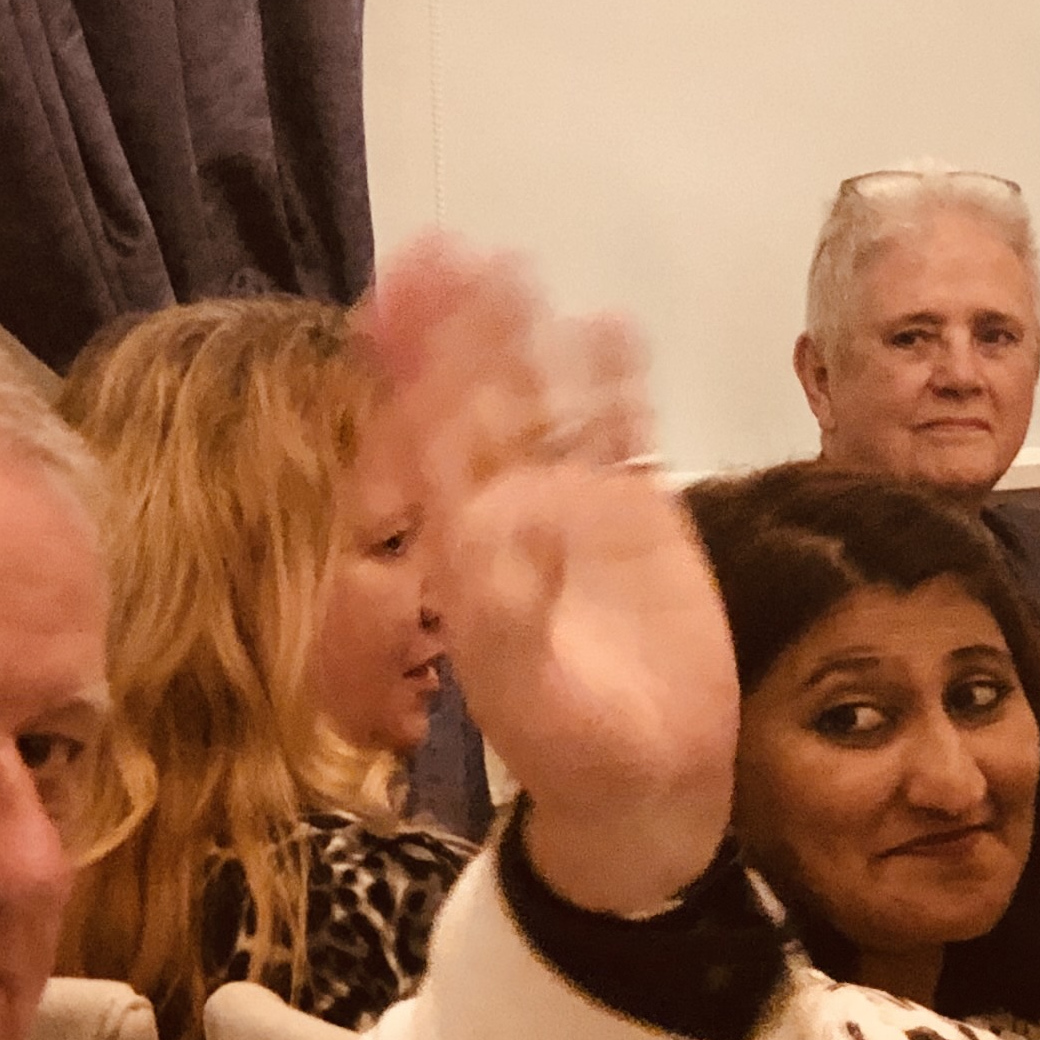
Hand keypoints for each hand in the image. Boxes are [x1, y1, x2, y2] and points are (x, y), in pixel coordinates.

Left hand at [358, 242, 733, 916]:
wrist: (648, 787)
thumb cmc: (574, 753)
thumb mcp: (532, 696)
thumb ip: (510, 614)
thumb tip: (498, 522)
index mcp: (460, 553)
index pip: (423, 445)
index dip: (405, 376)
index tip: (392, 307)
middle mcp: (506, 514)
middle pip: (475, 403)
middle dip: (457, 332)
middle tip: (450, 252)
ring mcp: (572, 507)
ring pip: (544, 404)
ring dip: (529, 342)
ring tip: (519, 271)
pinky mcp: (638, 514)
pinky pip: (620, 433)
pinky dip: (616, 384)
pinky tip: (615, 329)